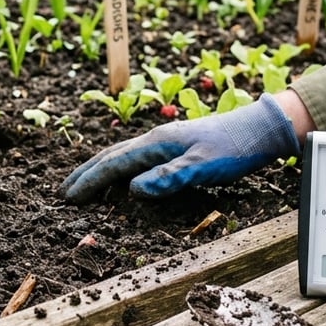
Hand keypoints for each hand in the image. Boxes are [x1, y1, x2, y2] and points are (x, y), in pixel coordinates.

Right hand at [60, 93, 298, 202]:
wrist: (261, 128)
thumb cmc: (234, 148)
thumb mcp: (202, 167)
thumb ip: (168, 178)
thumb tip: (133, 191)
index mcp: (156, 143)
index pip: (113, 164)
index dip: (90, 181)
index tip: (70, 198)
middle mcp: (155, 139)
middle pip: (111, 155)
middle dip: (86, 173)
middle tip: (65, 191)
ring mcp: (165, 140)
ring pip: (122, 155)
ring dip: (100, 169)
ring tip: (84, 183)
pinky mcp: (175, 144)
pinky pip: (136, 156)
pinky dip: (120, 167)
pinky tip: (123, 175)